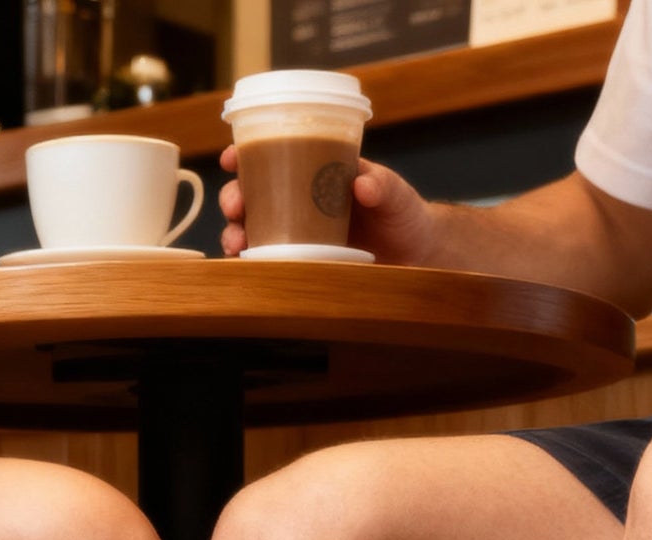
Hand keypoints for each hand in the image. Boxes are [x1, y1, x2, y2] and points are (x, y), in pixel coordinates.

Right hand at [217, 147, 443, 263]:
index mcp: (317, 176)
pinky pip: (270, 267)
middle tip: (235, 208)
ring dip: (236, 235)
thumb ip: (383, 186)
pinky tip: (248, 271)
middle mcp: (300, 206)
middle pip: (253, 197)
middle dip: (234, 199)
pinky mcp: (303, 269)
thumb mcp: (397, 195)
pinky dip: (253, 268)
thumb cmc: (406, 217)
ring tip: (237, 245)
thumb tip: (362, 184)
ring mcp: (298, 239)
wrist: (418, 260)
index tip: (233, 158)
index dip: (247, 155)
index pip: (274, 157)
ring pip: (254, 232)